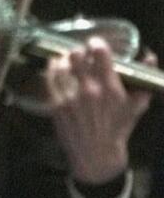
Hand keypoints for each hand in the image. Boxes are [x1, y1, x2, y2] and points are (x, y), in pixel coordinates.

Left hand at [46, 38, 153, 184]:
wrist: (97, 153)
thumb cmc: (119, 127)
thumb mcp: (138, 104)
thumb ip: (144, 78)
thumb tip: (148, 54)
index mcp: (110, 86)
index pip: (100, 53)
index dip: (96, 43)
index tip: (95, 43)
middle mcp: (89, 89)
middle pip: (76, 56)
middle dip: (78, 51)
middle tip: (79, 52)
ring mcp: (70, 98)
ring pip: (60, 67)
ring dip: (62, 59)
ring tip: (64, 58)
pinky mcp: (56, 106)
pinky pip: (49, 82)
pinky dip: (51, 71)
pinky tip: (54, 68)